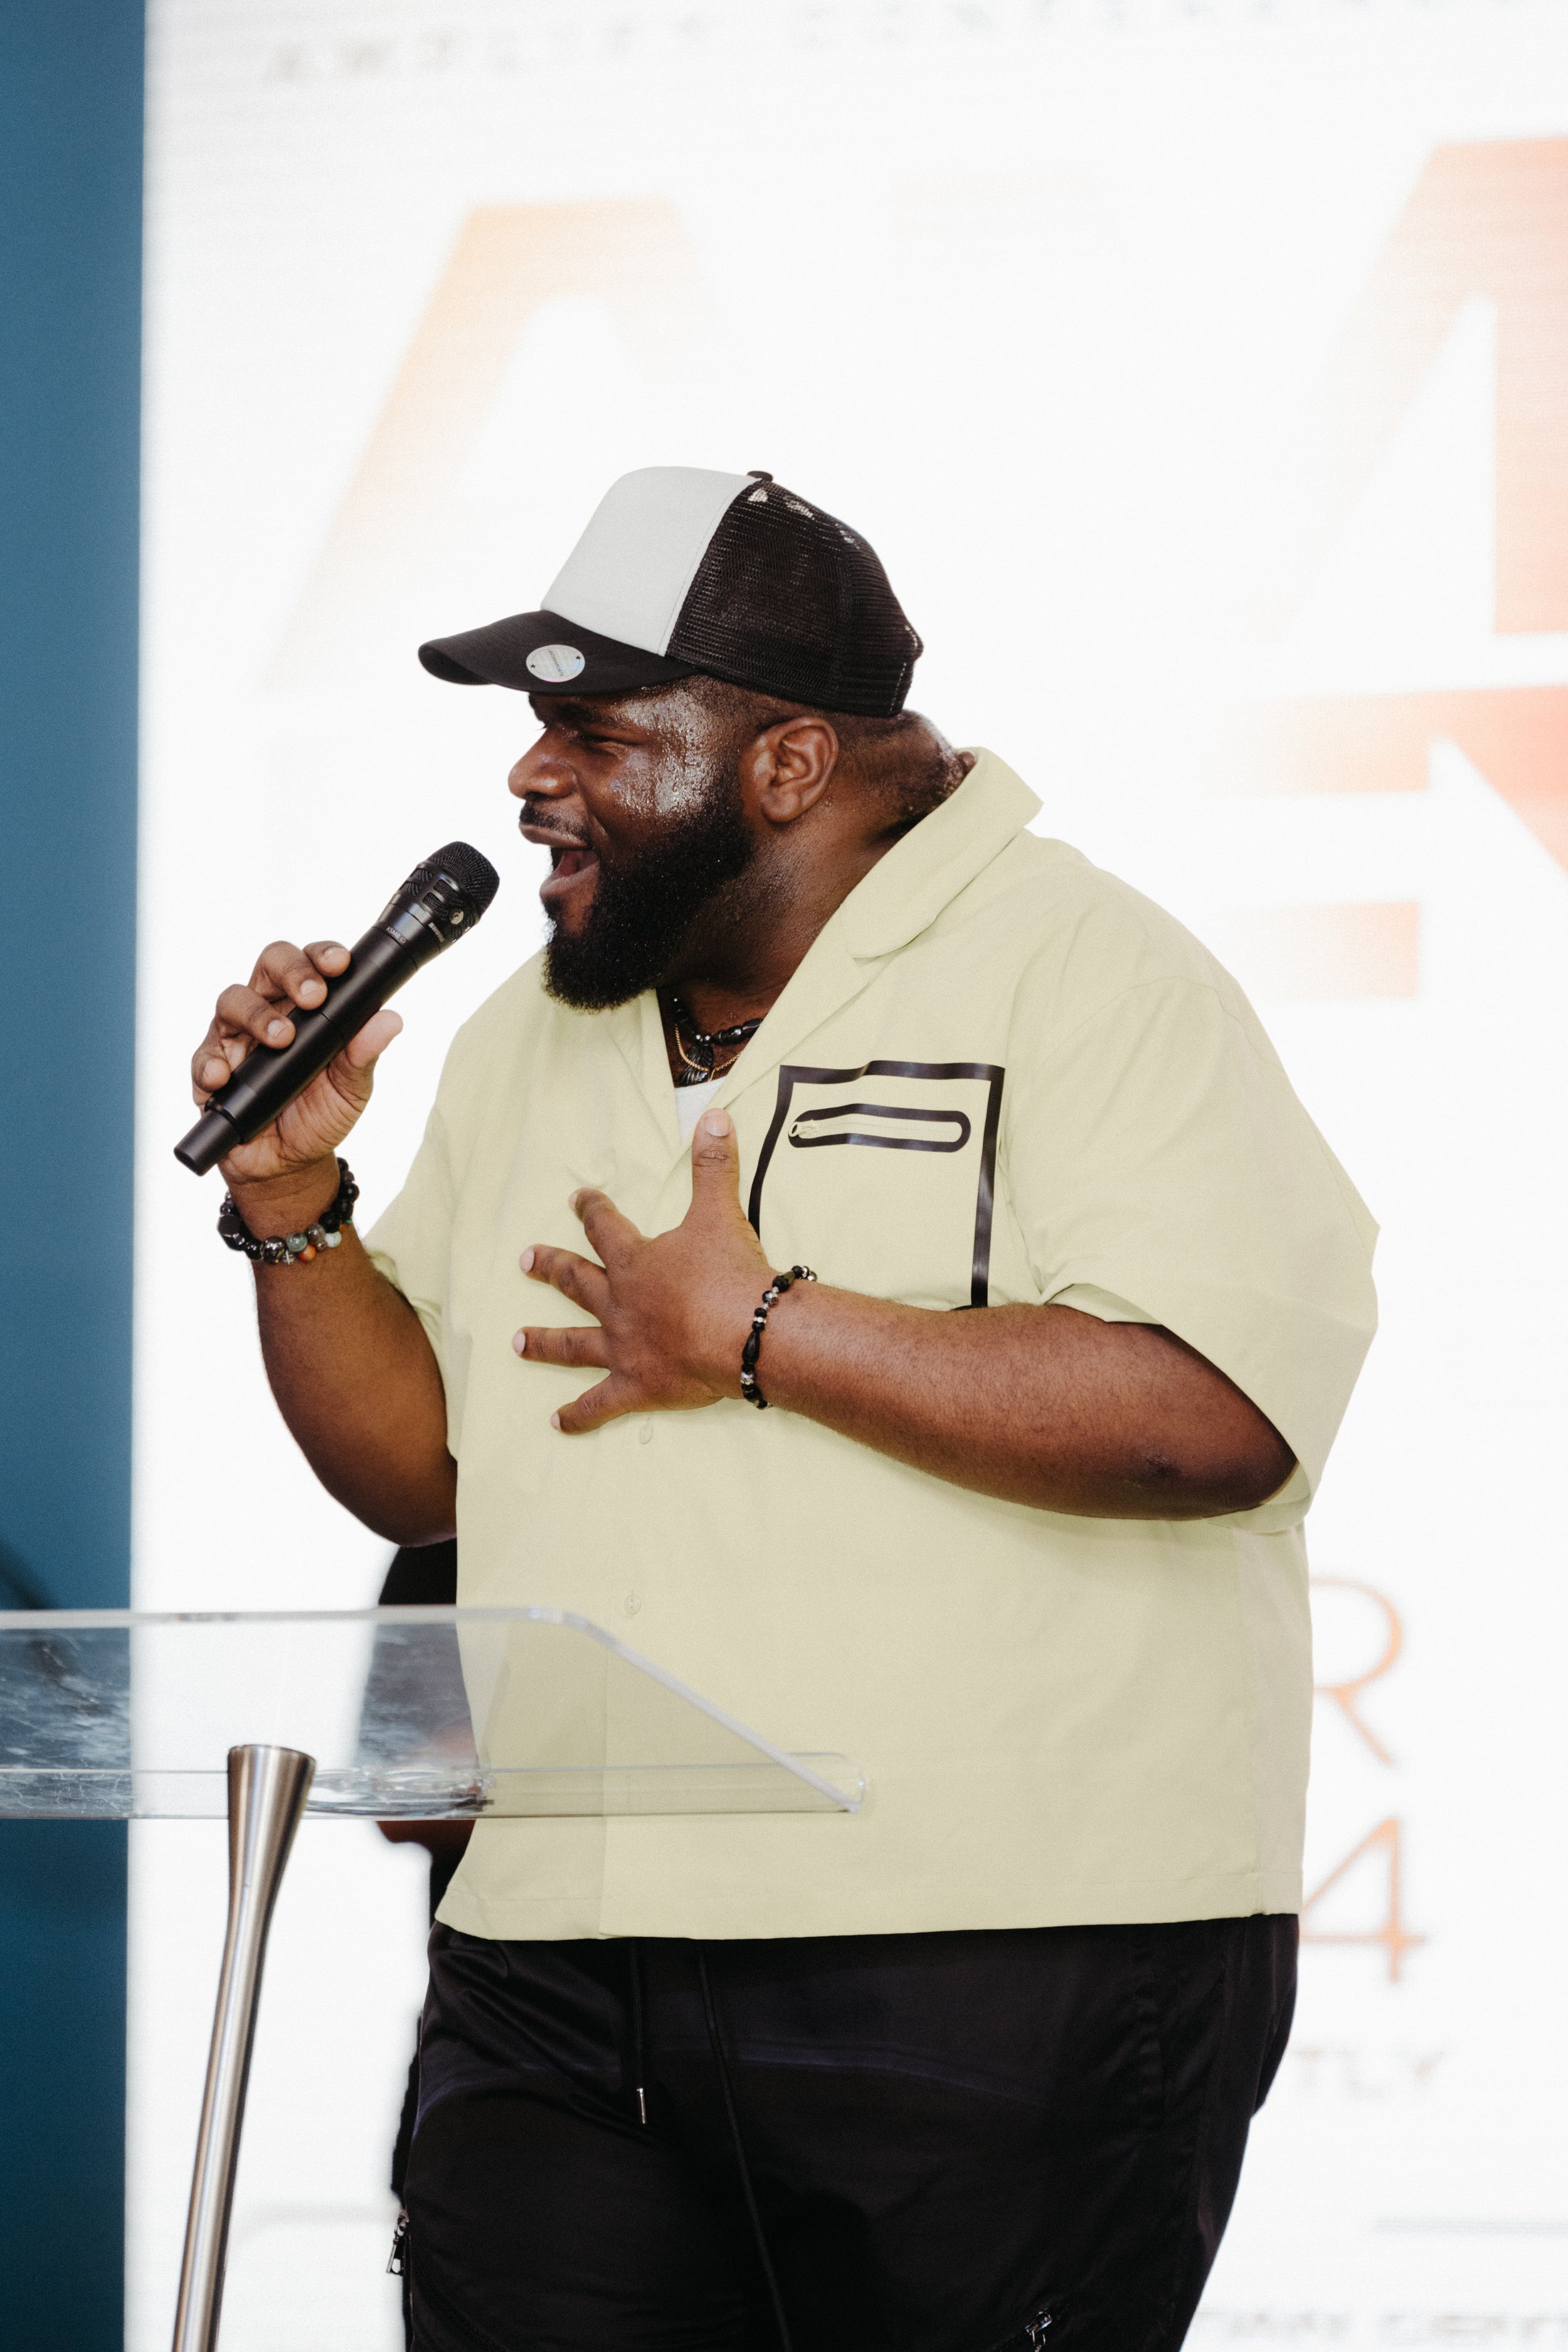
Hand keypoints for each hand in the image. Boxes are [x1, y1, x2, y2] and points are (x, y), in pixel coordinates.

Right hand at [190, 939, 401, 1192]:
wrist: (289, 1164)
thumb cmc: (319, 1114)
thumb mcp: (350, 1088)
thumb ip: (364, 1054)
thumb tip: (391, 1020)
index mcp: (305, 1007)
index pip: (309, 964)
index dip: (322, 955)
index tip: (340, 964)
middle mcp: (268, 1012)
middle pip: (268, 967)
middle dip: (291, 972)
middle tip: (313, 996)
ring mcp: (235, 1038)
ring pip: (232, 1002)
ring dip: (256, 1015)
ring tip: (280, 1038)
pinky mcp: (211, 1070)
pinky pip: (203, 1057)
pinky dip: (212, 1064)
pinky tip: (225, 1076)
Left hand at [515, 1109, 773, 1433]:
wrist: (745, 1332)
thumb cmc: (729, 1272)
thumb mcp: (721, 1212)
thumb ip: (714, 1165)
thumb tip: (715, 1116)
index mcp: (635, 1261)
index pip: (604, 1228)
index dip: (589, 1210)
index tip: (576, 1198)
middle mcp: (619, 1303)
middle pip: (576, 1282)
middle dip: (550, 1268)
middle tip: (524, 1261)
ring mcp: (622, 1347)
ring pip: (573, 1344)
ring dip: (543, 1342)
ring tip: (517, 1342)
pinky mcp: (636, 1386)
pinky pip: (600, 1404)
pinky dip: (579, 1415)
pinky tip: (557, 1423)